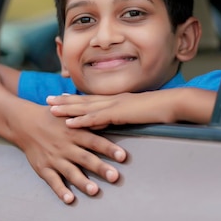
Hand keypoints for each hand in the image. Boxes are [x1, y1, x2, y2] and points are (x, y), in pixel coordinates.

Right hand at [10, 105, 126, 203]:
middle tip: (115, 177)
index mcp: (74, 132)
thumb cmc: (52, 117)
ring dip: (83, 182)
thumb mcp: (69, 113)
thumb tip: (109, 119)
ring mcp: (54, 158)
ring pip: (70, 172)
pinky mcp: (44, 168)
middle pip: (85, 158)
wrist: (24, 122)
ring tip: (94, 191)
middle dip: (100, 168)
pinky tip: (69, 200)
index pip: (95, 141)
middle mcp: (65, 146)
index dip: (109, 148)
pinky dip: (60, 191)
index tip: (123, 156)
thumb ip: (87, 119)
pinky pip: (53, 181)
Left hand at [47, 92, 170, 128]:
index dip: (75, 98)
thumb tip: (113, 119)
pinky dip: (81, 120)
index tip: (60, 97)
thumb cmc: (160, 109)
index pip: (91, 98)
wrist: (173, 104)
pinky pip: (96, 117)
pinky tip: (69, 123)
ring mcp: (114, 104)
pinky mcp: (119, 113)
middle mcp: (112, 99)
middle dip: (64, 100)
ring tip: (50, 110)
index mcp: (117, 99)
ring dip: (67, 108)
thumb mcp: (138, 112)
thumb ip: (124, 114)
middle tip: (47, 100)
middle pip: (83, 100)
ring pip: (85, 106)